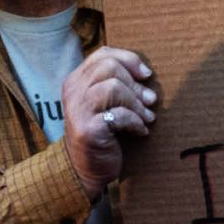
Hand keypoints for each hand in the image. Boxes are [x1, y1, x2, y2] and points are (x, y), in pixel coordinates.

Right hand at [63, 45, 154, 197]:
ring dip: (137, 103)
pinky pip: (119, 115)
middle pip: (110, 68)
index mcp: (76, 81)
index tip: (146, 75)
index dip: (129, 59)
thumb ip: (115, 84)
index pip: (103, 54)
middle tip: (150, 101)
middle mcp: (74, 92)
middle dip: (136, 84)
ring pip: (114, 88)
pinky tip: (141, 131)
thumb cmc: (100, 133)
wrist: (84, 169)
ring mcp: (78, 110)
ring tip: (147, 117)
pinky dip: (136, 122)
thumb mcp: (103, 103)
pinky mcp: (88, 130)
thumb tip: (146, 75)